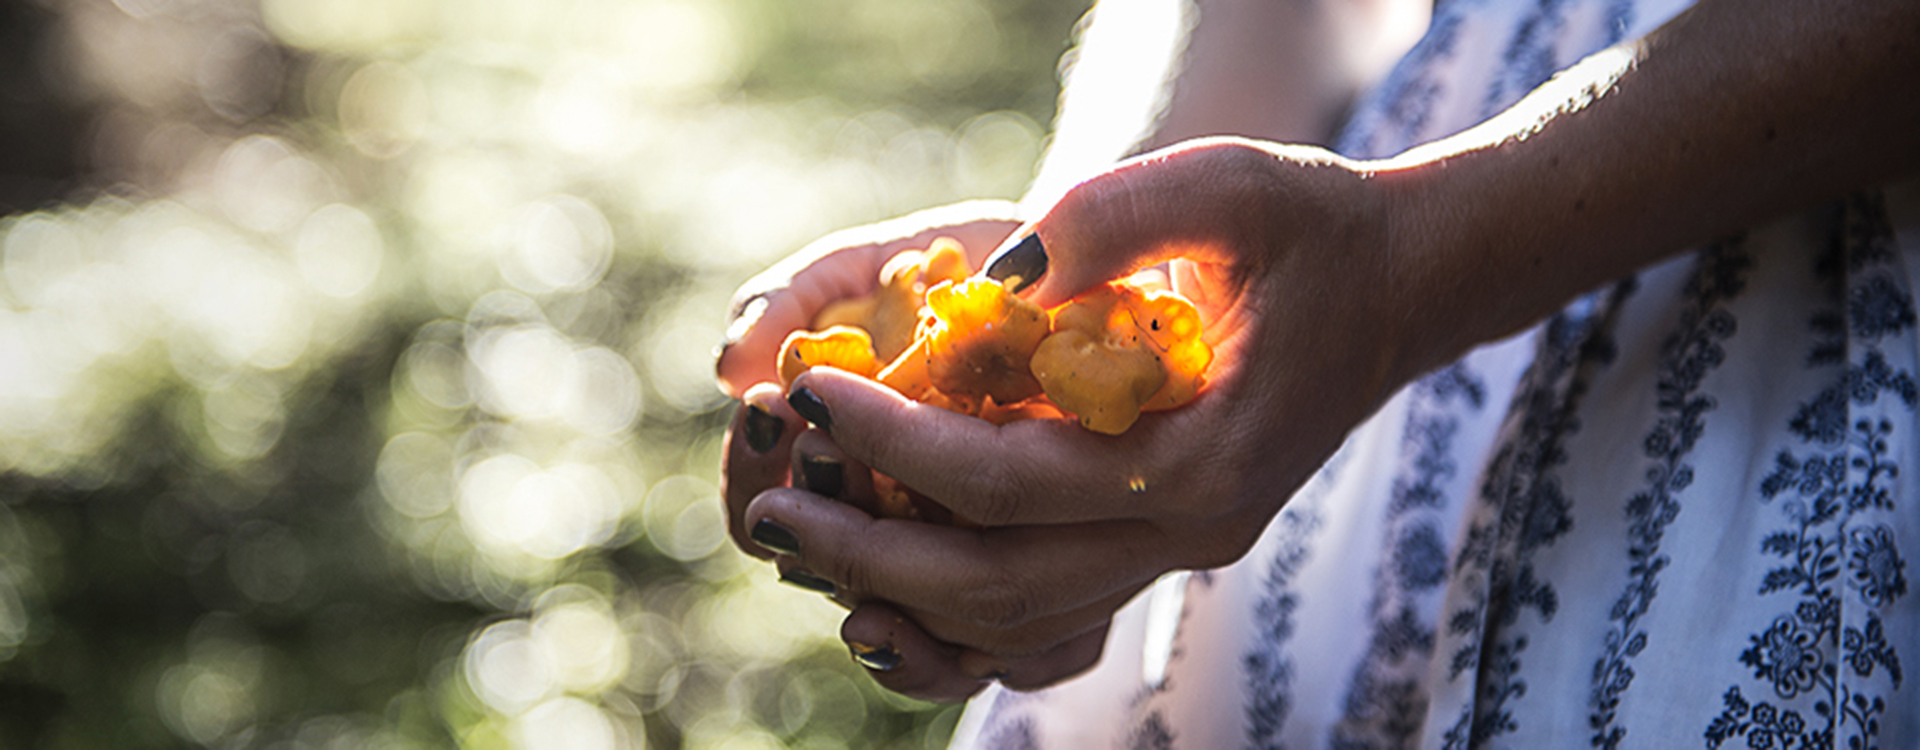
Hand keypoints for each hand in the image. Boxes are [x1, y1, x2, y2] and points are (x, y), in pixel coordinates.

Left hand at [745, 138, 1417, 699]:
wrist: (1401, 290)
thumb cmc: (1316, 227)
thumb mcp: (1233, 184)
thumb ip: (1117, 216)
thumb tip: (992, 281)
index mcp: (1202, 460)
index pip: (1010, 479)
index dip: (896, 445)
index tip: (811, 396)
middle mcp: (1189, 531)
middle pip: (997, 582)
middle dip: (868, 549)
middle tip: (769, 505)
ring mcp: (1177, 552)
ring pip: (1014, 618)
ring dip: (896, 586)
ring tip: (796, 531)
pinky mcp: (1161, 544)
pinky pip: (1044, 608)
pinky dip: (954, 602)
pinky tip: (880, 570)